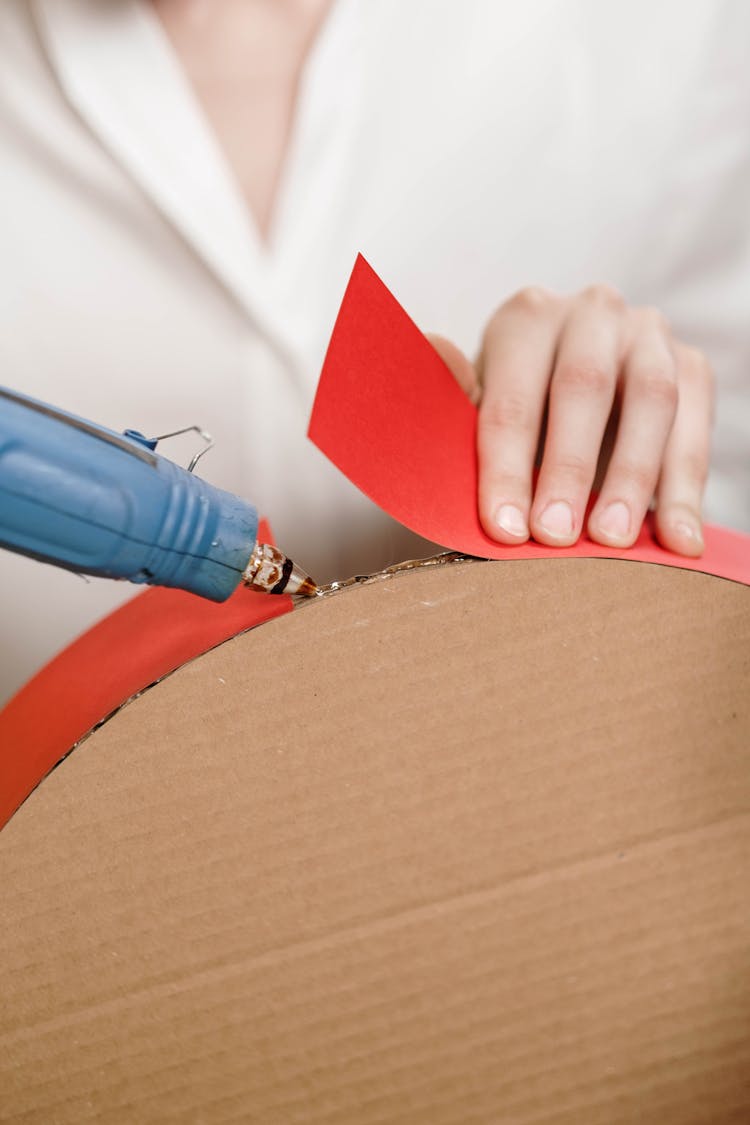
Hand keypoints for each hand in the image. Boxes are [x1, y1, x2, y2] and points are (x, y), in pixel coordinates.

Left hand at [431, 285, 713, 556]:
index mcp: (526, 319)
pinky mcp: (692, 365)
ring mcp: (647, 334)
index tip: (505, 529)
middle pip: (582, 389)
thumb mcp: (476, 404)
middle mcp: (590, 312)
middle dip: (568, 470)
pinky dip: (687, 489)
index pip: (512, 396)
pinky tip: (679, 540)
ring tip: (614, 540)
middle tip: (556, 536)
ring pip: (650, 402)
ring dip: (633, 478)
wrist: (576, 382)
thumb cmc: (516, 408)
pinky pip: (694, 428)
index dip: (506, 466)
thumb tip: (440, 361)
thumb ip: (455, 396)